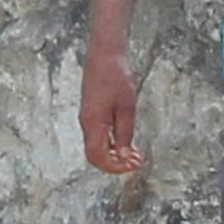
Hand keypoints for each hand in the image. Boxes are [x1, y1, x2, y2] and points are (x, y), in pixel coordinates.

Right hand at [79, 45, 142, 175]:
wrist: (105, 56)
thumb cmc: (117, 78)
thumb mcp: (127, 108)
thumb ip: (124, 134)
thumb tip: (123, 156)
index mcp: (93, 122)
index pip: (97, 156)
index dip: (114, 167)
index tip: (133, 167)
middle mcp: (86, 123)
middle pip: (94, 155)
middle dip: (115, 164)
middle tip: (138, 162)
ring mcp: (87, 118)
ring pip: (96, 146)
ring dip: (114, 155)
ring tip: (136, 154)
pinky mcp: (91, 113)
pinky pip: (98, 136)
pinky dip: (111, 144)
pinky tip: (126, 142)